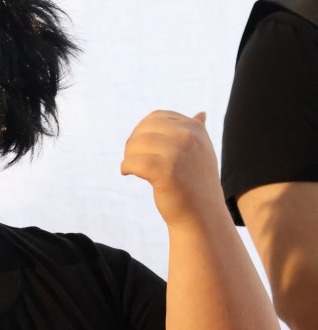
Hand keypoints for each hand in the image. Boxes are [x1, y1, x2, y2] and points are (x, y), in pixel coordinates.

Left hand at [121, 110, 224, 228]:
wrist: (202, 215)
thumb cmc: (197, 184)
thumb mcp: (201, 152)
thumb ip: (197, 132)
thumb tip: (200, 114)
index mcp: (195, 128)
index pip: (157, 117)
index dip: (142, 129)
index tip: (139, 146)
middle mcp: (188, 137)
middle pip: (145, 128)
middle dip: (133, 142)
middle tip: (131, 157)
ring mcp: (177, 153)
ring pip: (137, 144)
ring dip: (128, 155)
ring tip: (130, 167)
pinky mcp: (165, 172)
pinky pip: (134, 162)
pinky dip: (126, 167)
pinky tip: (127, 172)